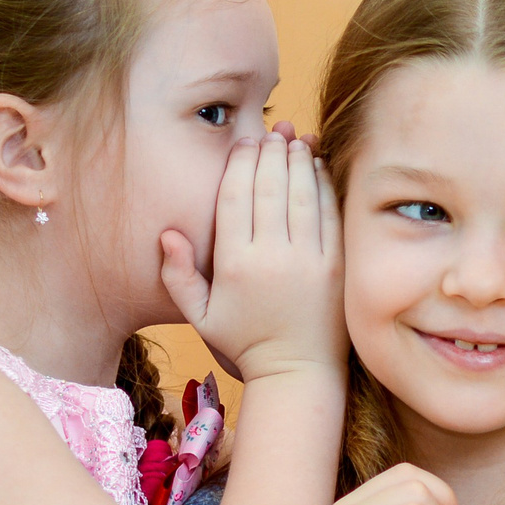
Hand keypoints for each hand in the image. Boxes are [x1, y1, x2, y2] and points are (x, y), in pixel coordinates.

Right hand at [159, 130, 341, 381]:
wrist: (298, 371)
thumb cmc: (245, 342)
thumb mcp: (200, 316)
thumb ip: (178, 276)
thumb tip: (167, 233)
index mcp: (236, 265)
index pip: (237, 197)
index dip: (240, 164)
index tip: (244, 145)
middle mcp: (273, 257)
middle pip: (270, 187)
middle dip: (270, 153)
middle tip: (271, 132)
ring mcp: (309, 259)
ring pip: (302, 194)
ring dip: (298, 161)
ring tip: (293, 140)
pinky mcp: (336, 264)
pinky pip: (330, 213)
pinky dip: (324, 184)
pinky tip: (317, 166)